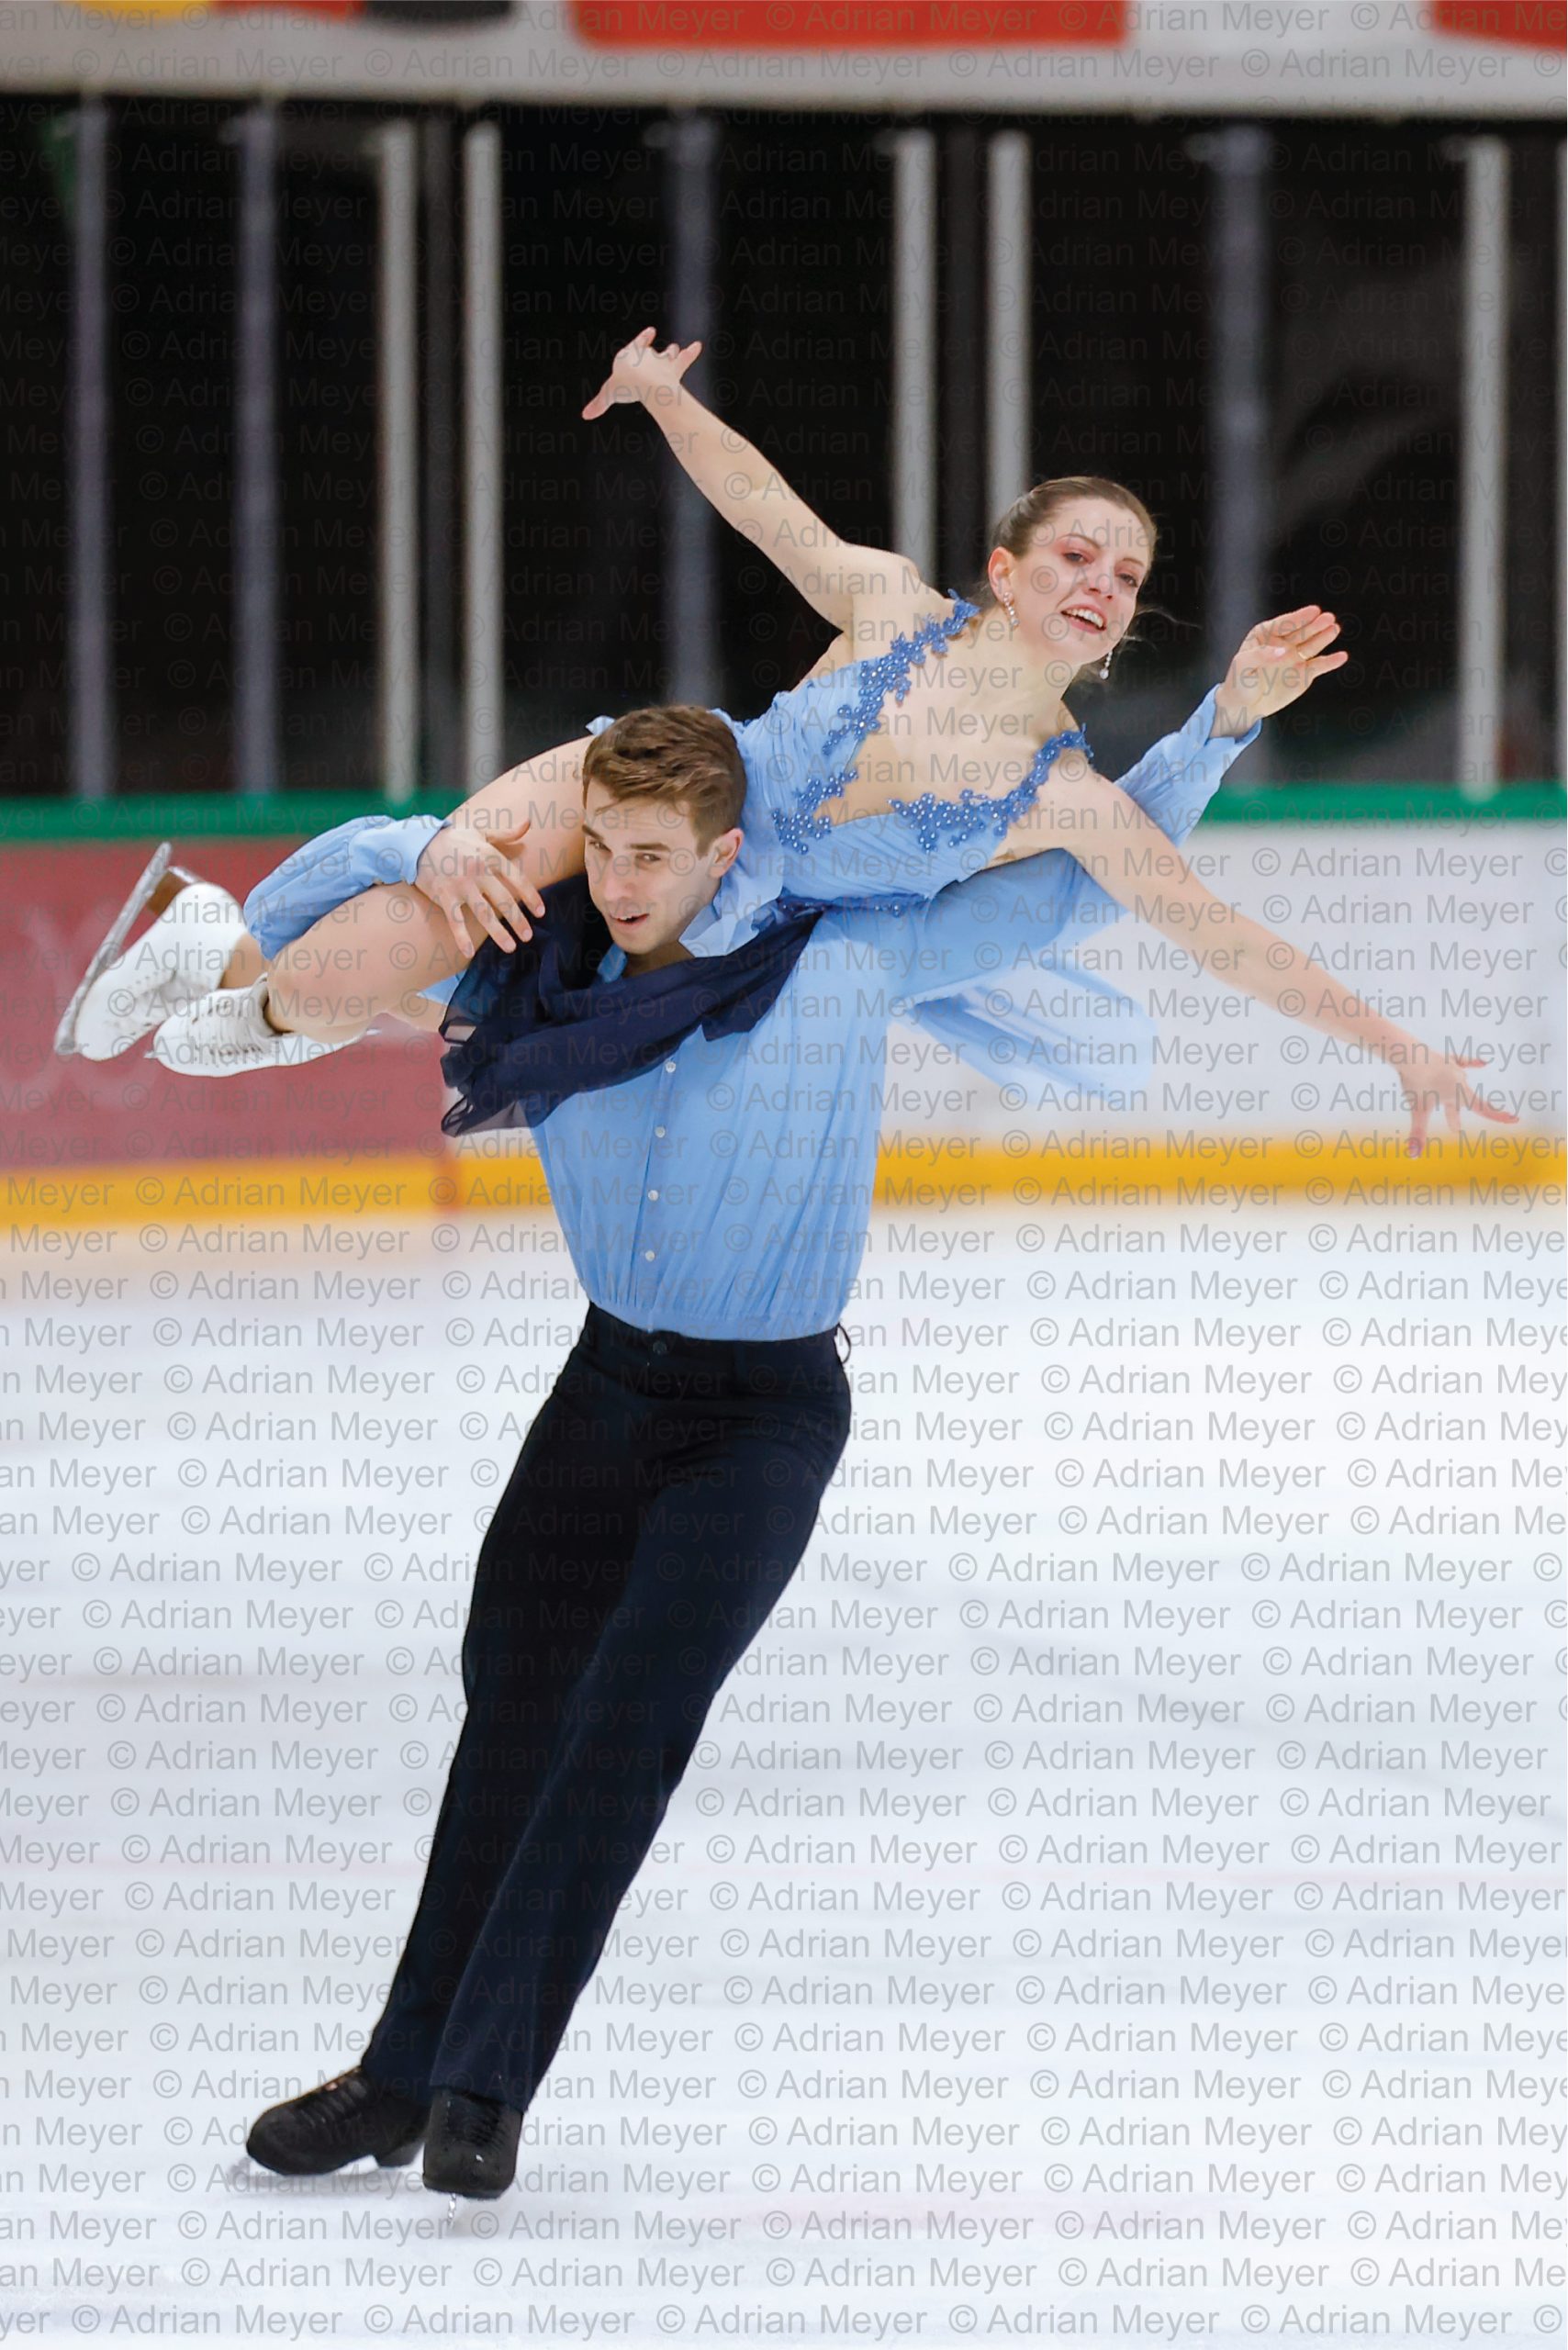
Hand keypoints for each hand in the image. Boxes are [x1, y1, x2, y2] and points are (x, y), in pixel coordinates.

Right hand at [414, 818, 546, 958]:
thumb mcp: (481, 832)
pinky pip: (455, 921)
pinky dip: (461, 937)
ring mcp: (461, 885)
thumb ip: (506, 833)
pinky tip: (469, 952)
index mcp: (490, 856)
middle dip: (518, 921)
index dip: (531, 897)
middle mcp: (478, 872)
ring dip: (498, 933)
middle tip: (528, 937)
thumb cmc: (454, 839)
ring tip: (510, 947)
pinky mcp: (444, 896)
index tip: (541, 913)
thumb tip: (528, 823)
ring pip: (484, 914)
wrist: (419, 842)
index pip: (518, 880)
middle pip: (504, 901)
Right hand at [582, 325, 701, 420]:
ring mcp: (662, 362)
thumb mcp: (608, 394)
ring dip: (672, 353)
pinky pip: (685, 358)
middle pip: (652, 353)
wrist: (645, 382)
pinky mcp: (675, 369)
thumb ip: (599, 404)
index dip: (641, 340)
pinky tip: (698, 346)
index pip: (635, 346)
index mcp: (629, 356)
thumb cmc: (625, 385)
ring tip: (676, 348)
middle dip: (655, 352)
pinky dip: (692, 352)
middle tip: (663, 348)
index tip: (649, 332)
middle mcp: (647, 356)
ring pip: (668, 356)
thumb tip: (585, 415)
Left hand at [1212, 607, 1347, 732]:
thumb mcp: (1242, 666)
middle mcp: (1284, 643)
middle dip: (1315, 624)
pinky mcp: (1304, 673)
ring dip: (1324, 637)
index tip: (1314, 611)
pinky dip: (1330, 662)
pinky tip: (1341, 657)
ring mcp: (1295, 657)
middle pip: (1302, 631)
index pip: (1284, 624)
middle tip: (1328, 617)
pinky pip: (1319, 665)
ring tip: (1334, 629)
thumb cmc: (1240, 682)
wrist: (1245, 706)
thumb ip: (1261, 656)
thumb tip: (1285, 651)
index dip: (1299, 617)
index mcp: (1266, 635)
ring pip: (1312, 645)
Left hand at [1382, 1039, 1518, 1157]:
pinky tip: (1485, 1062)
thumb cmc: (1414, 1084)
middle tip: (1460, 1130)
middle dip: (1462, 1117)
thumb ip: (1418, 1134)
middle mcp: (1460, 1083)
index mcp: (1458, 1095)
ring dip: (1459, 1100)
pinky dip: (1473, 1063)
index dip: (1499, 1116)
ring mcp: (1455, 1070)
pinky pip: (1464, 1061)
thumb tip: (1413, 1155)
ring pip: (1462, 1087)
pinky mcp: (1447, 1059)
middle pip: (1468, 1102)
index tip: (1514, 1119)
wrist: (1408, 1055)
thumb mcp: (1417, 1112)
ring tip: (1452, 1117)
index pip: (1483, 1109)